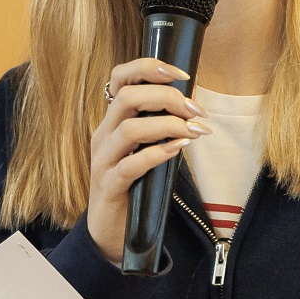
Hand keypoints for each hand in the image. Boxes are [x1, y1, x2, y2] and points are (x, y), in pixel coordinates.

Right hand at [86, 58, 207, 264]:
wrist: (112, 230)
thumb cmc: (135, 185)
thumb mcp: (144, 148)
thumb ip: (159, 126)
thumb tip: (192, 106)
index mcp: (111, 121)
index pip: (120, 77)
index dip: (149, 67)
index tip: (182, 75)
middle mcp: (102, 135)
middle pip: (128, 96)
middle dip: (167, 97)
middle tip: (196, 109)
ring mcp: (103, 160)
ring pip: (130, 128)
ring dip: (168, 125)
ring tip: (194, 131)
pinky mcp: (109, 186)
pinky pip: (132, 164)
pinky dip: (158, 153)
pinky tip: (178, 149)